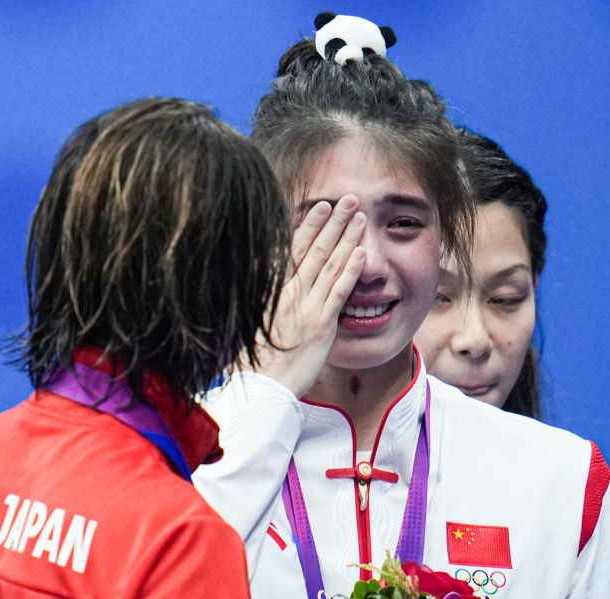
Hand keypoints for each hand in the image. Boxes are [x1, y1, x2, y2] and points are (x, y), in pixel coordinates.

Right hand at [251, 194, 365, 396]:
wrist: (259, 388)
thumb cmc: (251, 362)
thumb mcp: (248, 323)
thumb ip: (260, 301)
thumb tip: (262, 285)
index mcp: (270, 290)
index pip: (290, 251)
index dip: (306, 227)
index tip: (317, 207)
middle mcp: (288, 293)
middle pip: (312, 249)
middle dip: (331, 222)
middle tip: (346, 199)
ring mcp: (306, 307)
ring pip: (329, 265)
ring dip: (345, 238)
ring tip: (359, 216)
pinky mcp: (321, 325)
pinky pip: (338, 293)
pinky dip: (350, 270)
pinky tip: (361, 252)